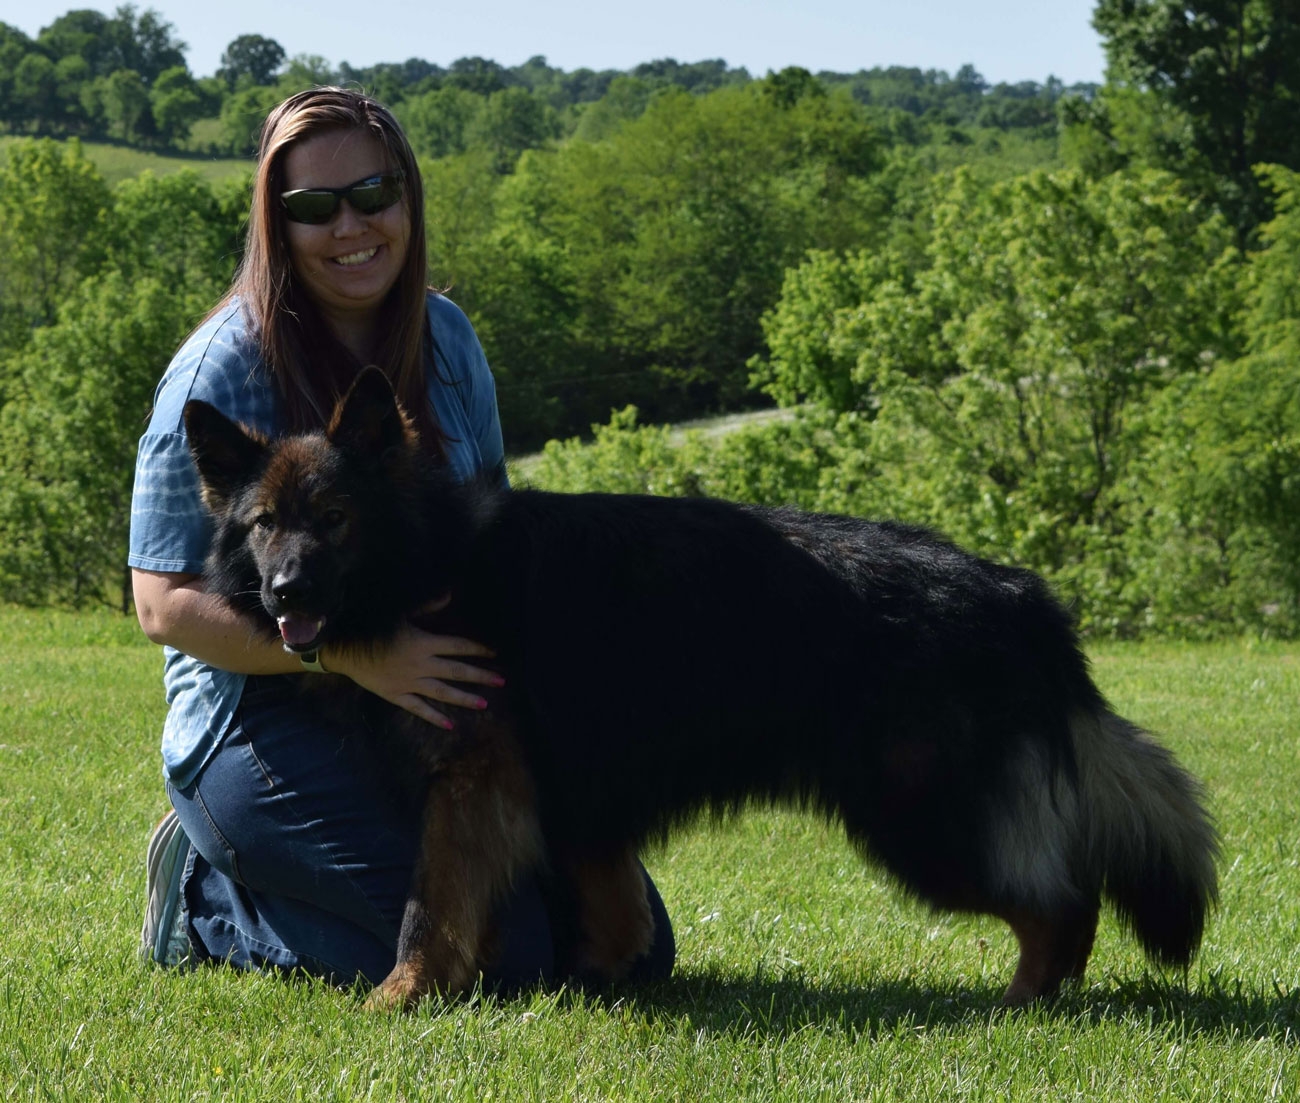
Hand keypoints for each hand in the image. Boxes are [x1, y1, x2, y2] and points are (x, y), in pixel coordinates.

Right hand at [325, 620, 502, 729]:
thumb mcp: (400, 614)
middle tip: (501, 680)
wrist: (345, 650)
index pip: (458, 646)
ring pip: (443, 693)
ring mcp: (410, 683)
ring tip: (485, 704)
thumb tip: (449, 594)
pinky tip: (450, 725)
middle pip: (456, 671)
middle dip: (481, 675)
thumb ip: (426, 607)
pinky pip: (419, 709)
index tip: (494, 653)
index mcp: (423, 643)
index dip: (477, 649)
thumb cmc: (373, 628)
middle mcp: (421, 665)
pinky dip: (434, 717)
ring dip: (465, 698)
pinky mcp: (397, 696)